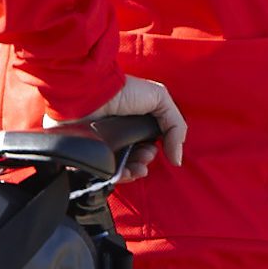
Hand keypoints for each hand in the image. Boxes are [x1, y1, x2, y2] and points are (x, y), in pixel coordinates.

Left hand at [46, 75, 186, 181]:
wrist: (91, 93)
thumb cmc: (123, 91)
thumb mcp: (159, 99)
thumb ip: (175, 126)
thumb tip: (177, 159)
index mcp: (135, 122)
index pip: (148, 145)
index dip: (153, 151)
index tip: (152, 149)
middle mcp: (120, 135)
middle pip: (137, 158)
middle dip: (145, 161)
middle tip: (144, 154)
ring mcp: (105, 145)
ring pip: (124, 168)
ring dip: (135, 172)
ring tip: (137, 166)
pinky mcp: (92, 155)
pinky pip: (106, 173)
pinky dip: (118, 177)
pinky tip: (125, 173)